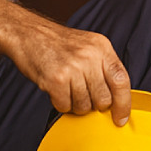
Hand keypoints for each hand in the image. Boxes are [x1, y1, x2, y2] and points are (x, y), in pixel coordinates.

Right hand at [8, 17, 131, 125]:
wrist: (26, 33)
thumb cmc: (55, 43)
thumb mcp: (87, 46)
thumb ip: (103, 67)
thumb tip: (116, 98)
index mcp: (101, 47)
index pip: (121, 80)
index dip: (124, 104)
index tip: (120, 117)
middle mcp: (89, 56)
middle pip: (103, 99)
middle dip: (93, 104)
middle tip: (81, 94)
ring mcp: (73, 67)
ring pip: (84, 106)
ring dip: (74, 104)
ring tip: (66, 88)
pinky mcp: (56, 79)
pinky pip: (65, 106)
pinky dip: (60, 103)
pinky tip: (55, 89)